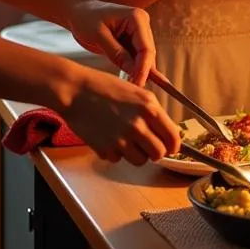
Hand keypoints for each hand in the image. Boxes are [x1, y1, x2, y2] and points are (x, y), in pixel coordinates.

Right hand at [59, 65, 180, 164]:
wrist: (75, 91)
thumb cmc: (104, 87)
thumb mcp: (136, 92)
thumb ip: (152, 112)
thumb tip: (164, 132)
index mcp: (149, 107)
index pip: (173, 138)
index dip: (173, 145)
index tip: (170, 147)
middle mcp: (138, 125)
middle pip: (159, 154)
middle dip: (155, 151)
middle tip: (147, 144)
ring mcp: (121, 139)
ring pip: (140, 161)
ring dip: (136, 153)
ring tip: (126, 138)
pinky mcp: (106, 150)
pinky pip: (119, 159)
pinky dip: (116, 152)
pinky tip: (109, 137)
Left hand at [66, 0, 157, 86]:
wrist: (77, 12)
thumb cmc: (85, 19)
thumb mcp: (98, 36)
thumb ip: (117, 53)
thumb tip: (134, 72)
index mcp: (136, 18)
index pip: (146, 48)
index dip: (143, 68)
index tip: (137, 85)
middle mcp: (141, 23)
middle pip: (148, 53)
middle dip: (142, 72)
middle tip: (133, 91)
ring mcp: (138, 31)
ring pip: (144, 57)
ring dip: (138, 71)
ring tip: (130, 88)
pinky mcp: (131, 39)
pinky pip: (136, 57)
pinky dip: (132, 68)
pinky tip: (128, 80)